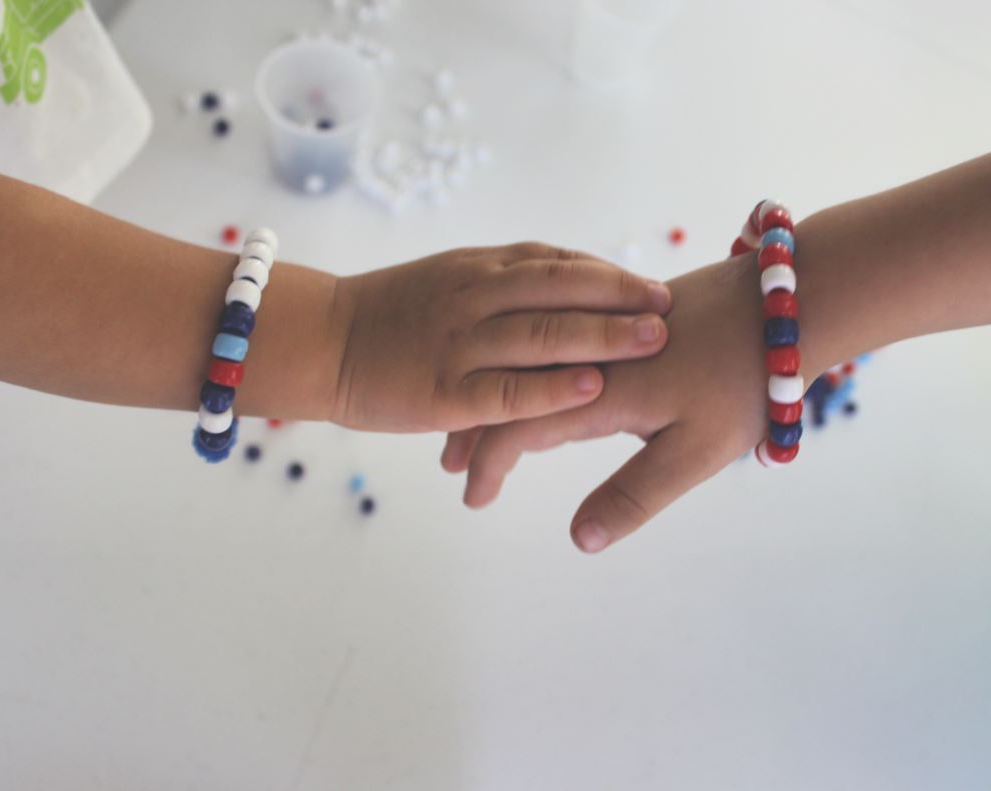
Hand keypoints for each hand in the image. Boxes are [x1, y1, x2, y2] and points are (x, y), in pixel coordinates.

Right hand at [329, 243, 672, 431]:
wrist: (321, 341)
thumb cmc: (392, 314)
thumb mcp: (450, 277)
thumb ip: (504, 280)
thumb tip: (569, 283)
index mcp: (477, 268)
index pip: (554, 263)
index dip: (607, 275)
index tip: (652, 287)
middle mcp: (473, 296)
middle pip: (559, 290)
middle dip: (620, 297)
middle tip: (669, 307)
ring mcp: (459, 343)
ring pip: (541, 334)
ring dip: (603, 335)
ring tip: (652, 340)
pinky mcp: (446, 391)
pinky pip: (509, 388)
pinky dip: (553, 388)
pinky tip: (592, 388)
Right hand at [441, 252, 833, 552]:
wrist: (790, 299)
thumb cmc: (745, 383)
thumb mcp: (695, 453)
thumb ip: (634, 493)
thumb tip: (580, 539)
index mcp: (601, 388)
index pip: (519, 426)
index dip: (489, 463)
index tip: (474, 498)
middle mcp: (591, 350)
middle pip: (510, 387)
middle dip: (475, 427)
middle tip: (450, 462)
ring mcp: (607, 326)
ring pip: (530, 362)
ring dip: (500, 395)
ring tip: (479, 427)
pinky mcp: (625, 312)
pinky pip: (558, 342)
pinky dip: (533, 369)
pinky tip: (535, 380)